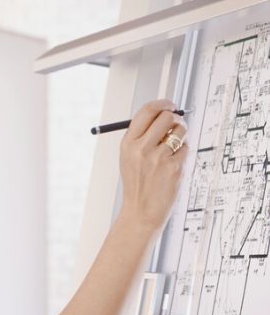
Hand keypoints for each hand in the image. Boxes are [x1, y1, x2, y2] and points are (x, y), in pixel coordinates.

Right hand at [117, 99, 188, 232]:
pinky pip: (186, 148)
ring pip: (180, 131)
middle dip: (175, 118)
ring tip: (173, 149)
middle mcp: (141, 149)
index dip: (162, 103)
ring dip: (181, 135)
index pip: (146, 111)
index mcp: (128, 143)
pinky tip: (173, 165)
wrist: (141, 211)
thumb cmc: (137, 183)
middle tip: (176, 125)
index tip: (170, 105)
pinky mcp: (174, 167)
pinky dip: (183, 154)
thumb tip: (165, 113)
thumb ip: (142, 136)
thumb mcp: (129, 157)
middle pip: (166, 117)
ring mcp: (158, 158)